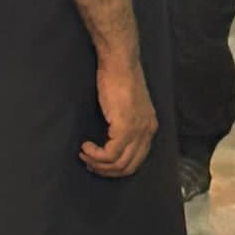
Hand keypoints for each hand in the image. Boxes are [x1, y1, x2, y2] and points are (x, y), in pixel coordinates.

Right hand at [81, 58, 157, 178]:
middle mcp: (147, 130)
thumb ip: (127, 125)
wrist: (120, 63)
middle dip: (106, 171)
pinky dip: (95, 155)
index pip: (137, 160)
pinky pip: (110, 154)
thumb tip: (114, 143)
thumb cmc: (120, 80)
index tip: (99, 164)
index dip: (116, 168)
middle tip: (89, 163)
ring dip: (97, 164)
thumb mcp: (128, 107)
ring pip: (118, 163)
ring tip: (85, 154)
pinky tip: (86, 146)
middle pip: (128, 167)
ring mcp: (138, 129)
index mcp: (149, 127)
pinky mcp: (125, 126)